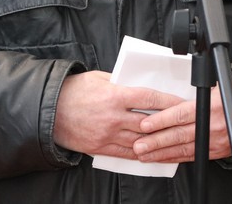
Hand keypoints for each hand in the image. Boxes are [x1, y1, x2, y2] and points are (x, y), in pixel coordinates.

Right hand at [52, 71, 188, 157]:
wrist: (48, 111)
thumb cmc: (73, 91)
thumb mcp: (98, 78)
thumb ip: (120, 82)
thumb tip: (140, 83)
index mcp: (114, 96)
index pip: (149, 98)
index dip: (168, 101)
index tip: (181, 102)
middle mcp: (113, 117)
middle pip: (149, 122)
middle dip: (168, 123)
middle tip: (183, 122)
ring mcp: (107, 135)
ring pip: (140, 141)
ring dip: (158, 141)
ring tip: (172, 139)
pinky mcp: (100, 148)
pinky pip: (126, 153)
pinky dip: (141, 153)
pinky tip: (152, 152)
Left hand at [131, 82, 231, 162]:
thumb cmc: (228, 96)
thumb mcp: (212, 88)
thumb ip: (190, 95)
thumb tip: (162, 99)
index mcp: (211, 106)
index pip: (181, 114)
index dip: (161, 121)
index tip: (145, 125)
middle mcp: (213, 125)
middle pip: (179, 135)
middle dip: (156, 141)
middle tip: (138, 145)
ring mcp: (215, 141)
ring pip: (183, 149)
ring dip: (161, 153)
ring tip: (143, 154)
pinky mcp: (215, 152)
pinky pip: (190, 156)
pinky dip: (173, 158)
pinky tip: (160, 158)